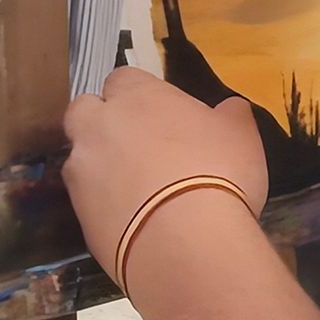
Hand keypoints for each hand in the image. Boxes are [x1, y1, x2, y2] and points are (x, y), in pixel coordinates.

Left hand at [64, 68, 268, 286]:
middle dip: (100, 119)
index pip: (121, 77)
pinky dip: (101, 200)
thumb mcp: (242, 134)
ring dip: (98, 162)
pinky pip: (84, 196)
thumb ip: (228, 114)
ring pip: (79, 155)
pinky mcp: (77, 213)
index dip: (136, 92)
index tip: (159, 109)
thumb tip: (227, 109)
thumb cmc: (219, 172)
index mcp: (139, 96)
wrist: (186, 242)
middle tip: (134, 140)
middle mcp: (100, 126)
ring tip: (133, 185)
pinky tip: (131, 216)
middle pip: (82, 108)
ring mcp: (82, 170)